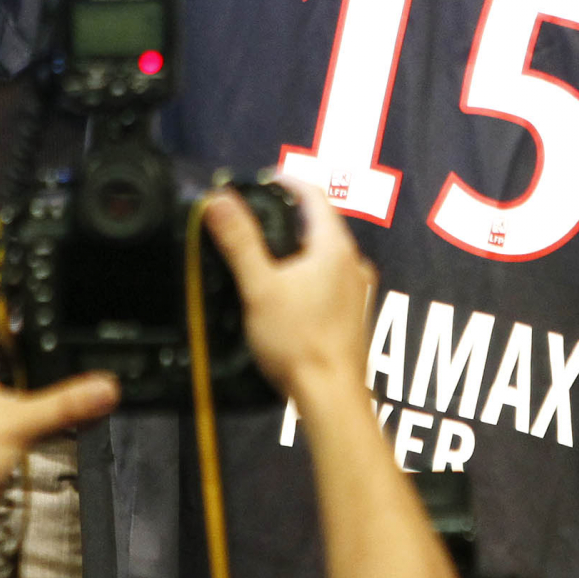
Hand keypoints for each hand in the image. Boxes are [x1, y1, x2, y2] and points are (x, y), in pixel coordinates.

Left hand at [0, 307, 117, 569]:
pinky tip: (45, 402)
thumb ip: (66, 402)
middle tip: (56, 329)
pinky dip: (19, 401)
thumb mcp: (18, 421)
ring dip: (21, 375)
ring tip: (58, 362)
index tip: (36, 294)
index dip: (6, 306)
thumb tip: (106, 387)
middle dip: (20, 343)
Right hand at [206, 179, 374, 404]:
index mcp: (335, 248)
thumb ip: (239, 241)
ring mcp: (358, 290)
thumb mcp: (259, 287)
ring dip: (298, 247)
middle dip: (288, 215)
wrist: (331, 395)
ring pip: (327, 253)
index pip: (314, 194)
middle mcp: (353, 263)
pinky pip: (331, 278)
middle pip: (321, 223)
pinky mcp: (355, 313)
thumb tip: (220, 199)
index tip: (260, 182)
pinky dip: (309, 272)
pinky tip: (287, 293)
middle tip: (254, 220)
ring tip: (264, 256)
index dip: (286, 181)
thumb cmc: (298, 342)